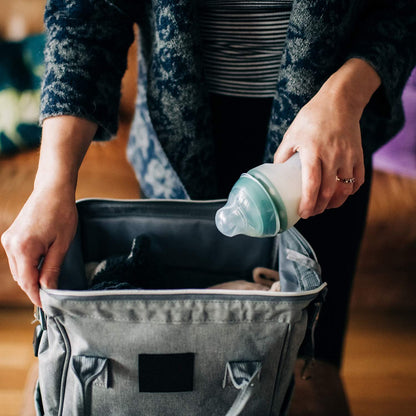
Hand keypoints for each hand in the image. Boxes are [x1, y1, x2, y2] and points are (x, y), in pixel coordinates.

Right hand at [1, 115, 96, 305]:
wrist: (53, 190)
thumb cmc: (62, 214)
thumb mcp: (62, 245)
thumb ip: (52, 269)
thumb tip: (48, 290)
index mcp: (23, 249)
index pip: (28, 282)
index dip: (37, 296)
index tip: (48, 307)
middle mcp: (10, 245)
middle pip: (21, 278)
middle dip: (34, 289)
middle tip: (51, 298)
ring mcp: (8, 240)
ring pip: (18, 270)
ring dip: (31, 278)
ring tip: (48, 284)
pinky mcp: (11, 236)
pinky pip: (17, 259)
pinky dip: (27, 267)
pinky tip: (40, 269)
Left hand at [274, 58, 380, 217]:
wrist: (340, 102)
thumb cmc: (312, 118)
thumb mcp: (292, 134)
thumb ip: (282, 154)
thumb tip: (276, 171)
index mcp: (312, 152)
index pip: (311, 185)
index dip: (308, 203)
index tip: (303, 213)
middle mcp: (332, 157)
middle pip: (328, 192)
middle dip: (319, 208)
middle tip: (311, 213)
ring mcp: (348, 157)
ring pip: (345, 190)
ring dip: (335, 203)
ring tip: (324, 206)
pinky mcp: (359, 155)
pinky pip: (358, 180)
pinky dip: (350, 192)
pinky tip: (341, 195)